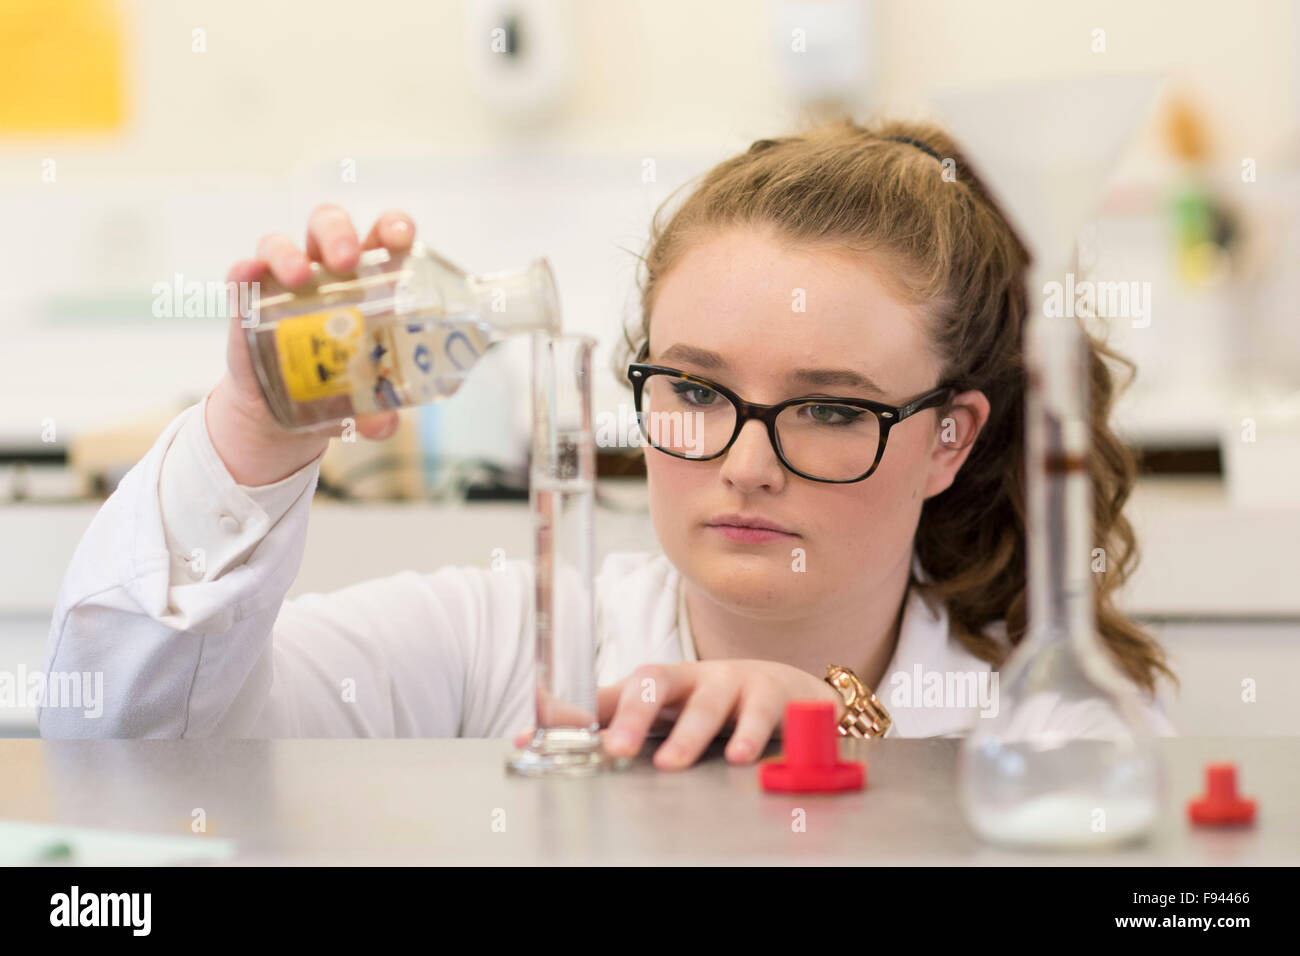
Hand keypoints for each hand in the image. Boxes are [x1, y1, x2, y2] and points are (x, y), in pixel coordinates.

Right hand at [209, 204, 417, 484]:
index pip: (383, 236)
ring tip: (299, 278)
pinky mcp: (246, 300)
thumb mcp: (360, 400)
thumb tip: (384, 425)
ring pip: (280, 244)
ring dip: (288, 253)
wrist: (281, 409)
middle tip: (346, 261)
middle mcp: (323, 270)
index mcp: (367, 278)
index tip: (400, 238)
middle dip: (339, 234)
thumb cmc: (335, 384)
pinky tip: (250, 275)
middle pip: (329, 226)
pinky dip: (244, 271)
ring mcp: (281, 281)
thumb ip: (376, 410)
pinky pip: (240, 275)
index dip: (393, 226)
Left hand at [512, 661, 844, 770]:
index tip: (531, 736)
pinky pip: (761, 716)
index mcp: (658, 684)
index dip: (573, 713)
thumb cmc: (712, 703)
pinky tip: (740, 758)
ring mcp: (732, 683)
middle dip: (633, 716)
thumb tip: (540, 737)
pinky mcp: (772, 696)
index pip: (610, 694)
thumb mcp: (664, 710)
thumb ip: (613, 723)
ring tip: (672, 763)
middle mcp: (690, 677)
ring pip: (707, 705)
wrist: (786, 689)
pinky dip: (751, 736)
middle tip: (616, 749)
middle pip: (656, 683)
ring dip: (689, 734)